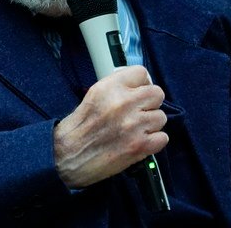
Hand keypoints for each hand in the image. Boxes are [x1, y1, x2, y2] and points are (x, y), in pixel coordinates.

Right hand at [53, 65, 168, 187]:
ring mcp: (134, 124)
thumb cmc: (79, 128)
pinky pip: (163, 138)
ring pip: (161, 117)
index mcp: (110, 87)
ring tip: (135, 130)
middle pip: (157, 94)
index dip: (142, 83)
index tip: (138, 91)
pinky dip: (154, 142)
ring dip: (151, 124)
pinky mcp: (140, 146)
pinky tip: (140, 142)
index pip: (141, 73)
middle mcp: (123, 102)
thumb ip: (116, 88)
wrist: (68, 156)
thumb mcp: (93, 95)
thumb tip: (139, 86)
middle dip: (150, 103)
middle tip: (139, 112)